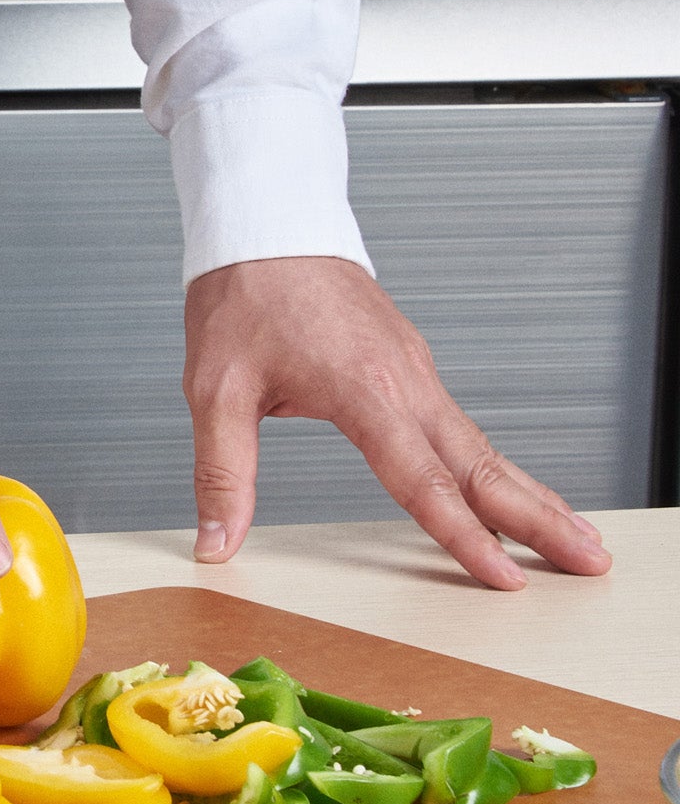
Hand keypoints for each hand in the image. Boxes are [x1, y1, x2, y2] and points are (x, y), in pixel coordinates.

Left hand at [183, 256, 611, 589]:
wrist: (263, 223)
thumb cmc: (241, 296)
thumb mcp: (214, 389)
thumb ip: (222, 471)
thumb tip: (216, 542)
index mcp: (365, 388)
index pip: (425, 480)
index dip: (465, 537)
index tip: (506, 580)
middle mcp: (405, 379)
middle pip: (483, 465)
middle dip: (541, 519)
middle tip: (590, 562)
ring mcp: (414, 368)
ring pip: (481, 444)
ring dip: (530, 493)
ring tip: (573, 537)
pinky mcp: (408, 362)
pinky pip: (460, 425)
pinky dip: (494, 464)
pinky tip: (506, 489)